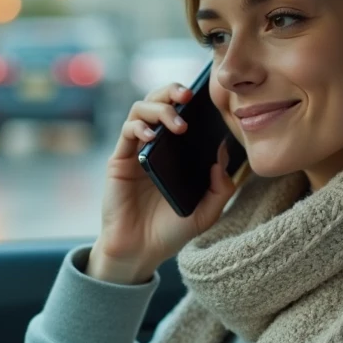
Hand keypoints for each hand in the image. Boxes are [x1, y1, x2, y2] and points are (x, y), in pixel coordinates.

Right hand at [90, 82, 236, 282]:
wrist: (140, 252)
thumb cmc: (170, 231)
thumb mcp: (206, 213)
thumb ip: (221, 187)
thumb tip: (223, 154)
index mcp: (178, 152)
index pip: (184, 113)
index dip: (193, 99)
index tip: (208, 96)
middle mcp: (157, 145)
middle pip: (159, 101)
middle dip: (172, 90)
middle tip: (188, 95)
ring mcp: (136, 150)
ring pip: (141, 109)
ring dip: (159, 108)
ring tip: (177, 124)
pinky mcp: (119, 160)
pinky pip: (126, 132)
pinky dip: (139, 127)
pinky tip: (152, 137)